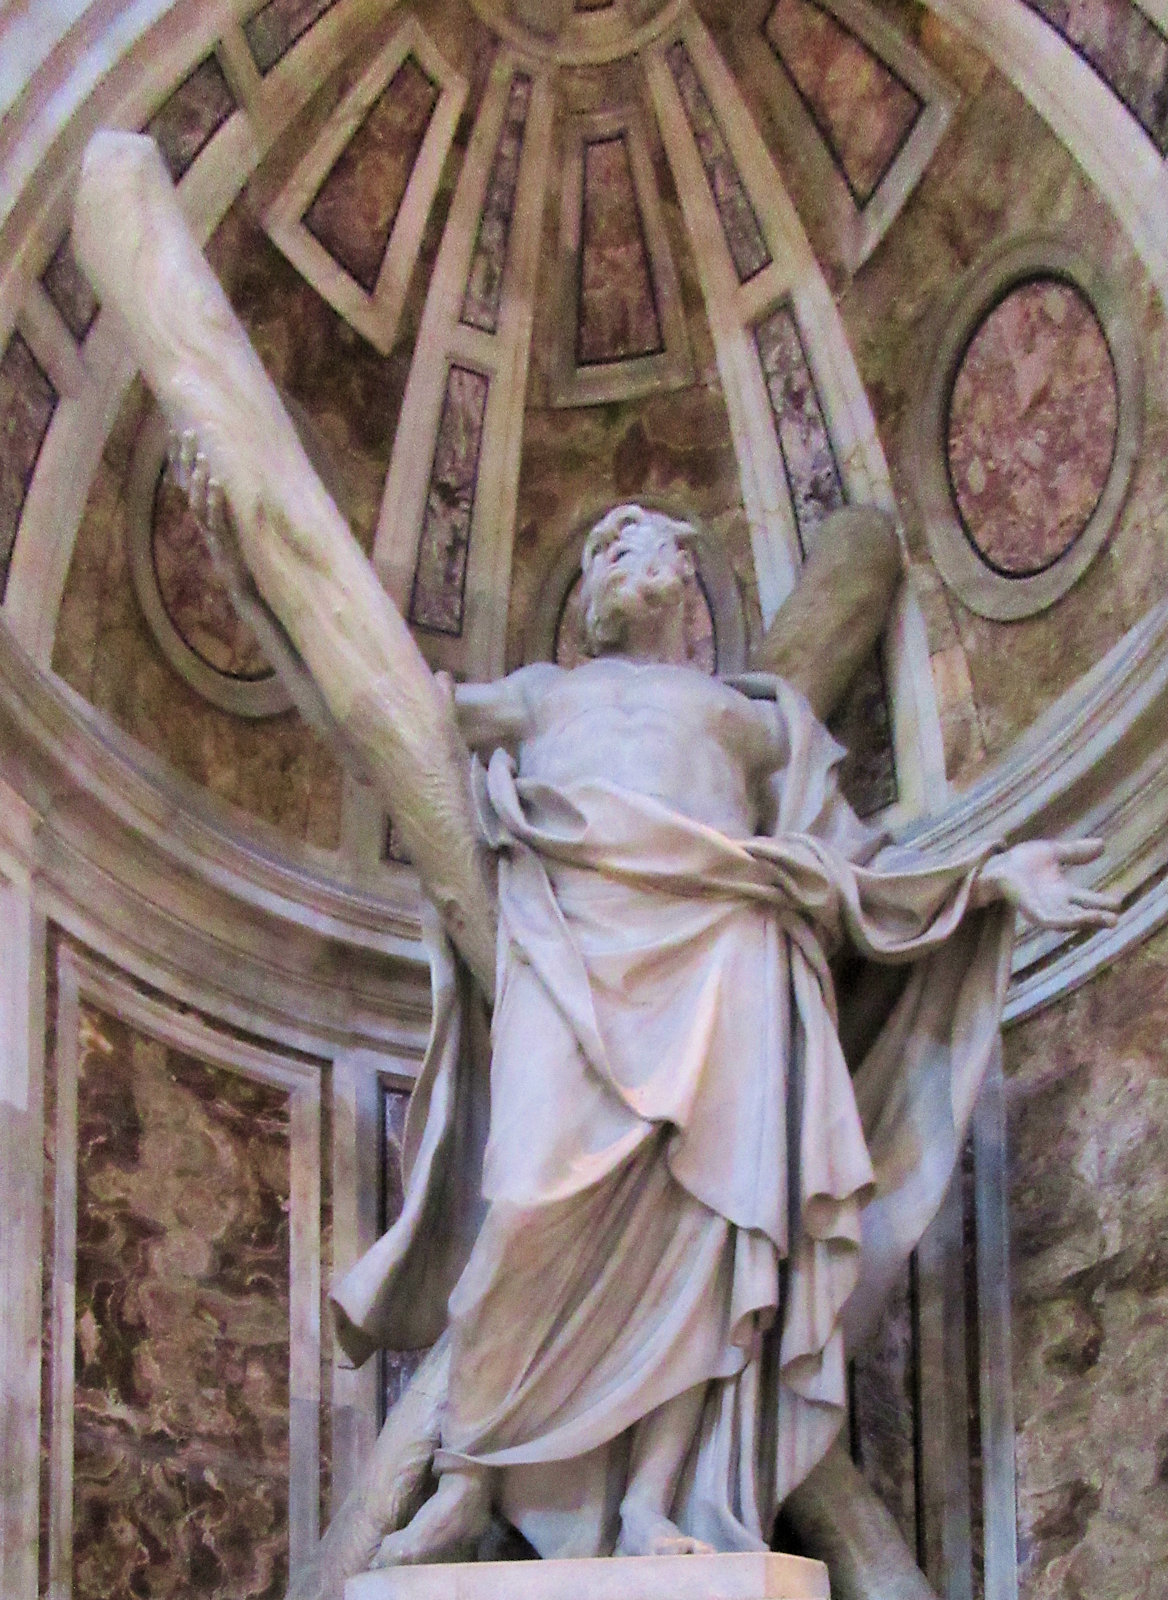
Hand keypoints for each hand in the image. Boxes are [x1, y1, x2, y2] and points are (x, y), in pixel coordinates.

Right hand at [168, 427, 232, 558]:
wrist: (240, 583)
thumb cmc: (237, 549)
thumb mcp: (229, 520)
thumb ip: (224, 500)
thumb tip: (228, 472)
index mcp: (201, 510)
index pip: (185, 479)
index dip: (178, 458)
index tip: (175, 431)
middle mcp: (201, 518)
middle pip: (188, 485)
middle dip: (186, 459)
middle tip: (188, 432)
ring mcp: (210, 531)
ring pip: (197, 502)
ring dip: (198, 479)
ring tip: (201, 456)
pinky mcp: (222, 543)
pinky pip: (216, 520)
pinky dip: (215, 502)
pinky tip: (217, 484)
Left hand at [977, 839, 1119, 931]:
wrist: (997, 864)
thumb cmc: (1021, 861)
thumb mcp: (1053, 852)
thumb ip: (1076, 851)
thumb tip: (1103, 845)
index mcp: (1062, 892)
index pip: (1087, 900)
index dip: (1102, 902)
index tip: (1119, 903)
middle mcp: (1056, 905)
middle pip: (1082, 915)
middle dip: (1099, 918)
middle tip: (1116, 919)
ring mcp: (1045, 910)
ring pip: (1071, 921)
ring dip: (1088, 921)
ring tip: (1106, 919)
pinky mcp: (1033, 914)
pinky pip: (1053, 921)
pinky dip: (1067, 922)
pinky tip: (1080, 920)